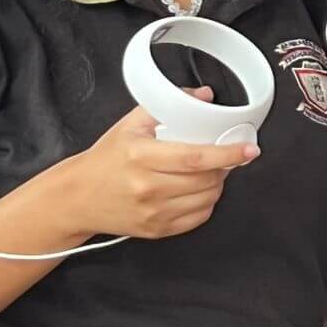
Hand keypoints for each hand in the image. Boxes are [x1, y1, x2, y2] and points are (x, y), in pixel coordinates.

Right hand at [70, 88, 258, 238]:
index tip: (249, 150)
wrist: (78, 197)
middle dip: (224, 167)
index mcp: (141, 157)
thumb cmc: (106, 159)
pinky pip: (197, 218)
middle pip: (205, 180)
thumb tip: (204, 96)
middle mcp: (148, 187)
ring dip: (217, 184)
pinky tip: (197, 190)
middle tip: (224, 156)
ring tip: (209, 171)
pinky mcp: (156, 231)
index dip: (227, 154)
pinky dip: (206, 203)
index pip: (195, 157)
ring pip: (206, 199)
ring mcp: (153, 213)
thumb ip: (168, 106)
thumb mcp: (131, 125)